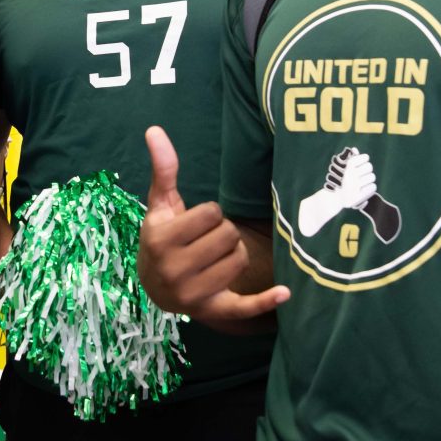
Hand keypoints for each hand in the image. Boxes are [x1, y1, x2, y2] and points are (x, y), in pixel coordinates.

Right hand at [138, 126, 288, 327]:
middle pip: (228, 235)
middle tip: (205, 240)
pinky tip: (286, 293)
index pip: (211, 213)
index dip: (209, 213)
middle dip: (222, 231)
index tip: (195, 223)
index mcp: (161, 241)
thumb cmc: (162, 235)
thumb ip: (163, 168)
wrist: (154, 285)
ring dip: (233, 253)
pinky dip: (265, 301)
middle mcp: (174, 271)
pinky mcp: (213, 312)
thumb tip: (154, 129)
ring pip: (239, 259)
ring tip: (213, 257)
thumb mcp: (160, 203)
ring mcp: (193, 295)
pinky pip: (244, 306)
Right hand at [326, 148, 375, 209]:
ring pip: (372, 177)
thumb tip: (355, 149)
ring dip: (368, 179)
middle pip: (369, 167)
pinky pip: (372, 187)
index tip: (362, 161)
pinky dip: (370, 188)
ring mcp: (354, 187)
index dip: (364, 158)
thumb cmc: (340, 180)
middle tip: (362, 173)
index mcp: (346, 168)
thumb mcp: (342, 168)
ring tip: (362, 182)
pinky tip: (364, 189)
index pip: (364, 157)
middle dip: (367, 169)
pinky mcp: (358, 197)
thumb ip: (349, 158)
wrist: (334, 198)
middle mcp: (349, 177)